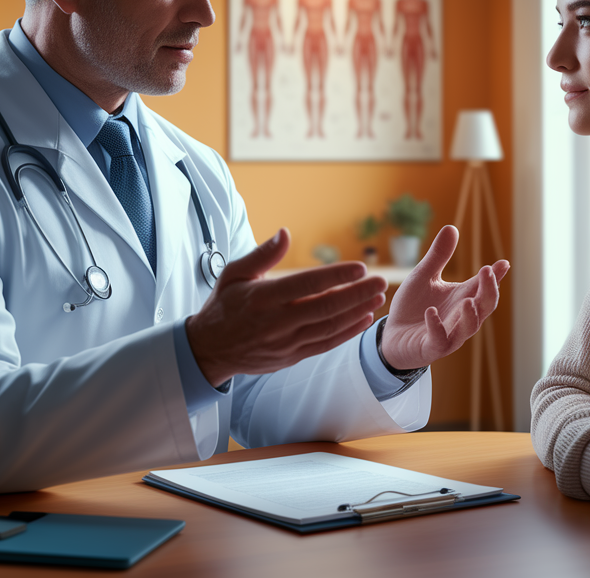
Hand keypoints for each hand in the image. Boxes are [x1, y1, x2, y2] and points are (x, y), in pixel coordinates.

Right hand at [185, 228, 386, 386]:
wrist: (209, 349)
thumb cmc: (223, 305)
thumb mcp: (233, 274)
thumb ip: (262, 254)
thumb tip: (285, 233)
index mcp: (262, 297)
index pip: (306, 284)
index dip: (336, 275)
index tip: (359, 267)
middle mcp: (276, 322)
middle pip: (325, 307)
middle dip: (357, 293)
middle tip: (380, 281)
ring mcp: (285, 342)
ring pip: (329, 327)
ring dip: (357, 312)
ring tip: (377, 297)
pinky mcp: (291, 357)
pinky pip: (324, 345)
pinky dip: (347, 333)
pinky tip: (363, 320)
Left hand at [379, 225, 509, 370]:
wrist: (392, 334)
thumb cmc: (413, 306)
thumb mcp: (423, 276)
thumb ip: (438, 256)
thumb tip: (452, 227)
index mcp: (462, 298)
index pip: (484, 287)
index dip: (495, 276)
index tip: (504, 263)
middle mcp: (461, 317)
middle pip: (484, 307)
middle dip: (488, 291)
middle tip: (487, 272)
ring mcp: (449, 334)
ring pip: (468, 327)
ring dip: (470, 315)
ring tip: (468, 300)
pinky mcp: (432, 348)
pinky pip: (439, 340)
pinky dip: (437, 326)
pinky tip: (431, 312)